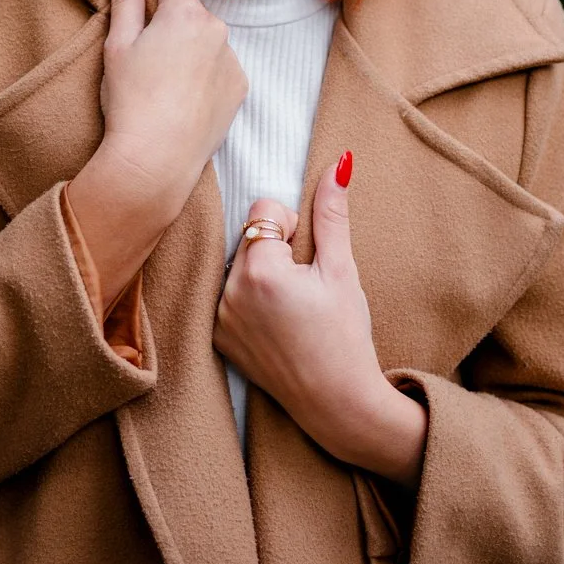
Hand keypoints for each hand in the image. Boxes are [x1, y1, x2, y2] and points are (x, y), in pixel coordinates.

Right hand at [66, 0, 247, 311]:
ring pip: (207, 41)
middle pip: (192, 12)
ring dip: (191, 52)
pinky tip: (183, 101)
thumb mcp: (117, 44)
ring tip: (165, 87)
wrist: (156, 159)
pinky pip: (221, 68)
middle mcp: (217, 29)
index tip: (143, 20)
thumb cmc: (130, 101)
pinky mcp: (241, 87)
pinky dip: (205, 77)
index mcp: (184, 12)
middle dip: (173, 26)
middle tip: (148, 61)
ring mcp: (233, 59)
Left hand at [213, 156, 427, 487]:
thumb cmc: (345, 335)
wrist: (337, 402)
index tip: (309, 258)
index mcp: (259, 270)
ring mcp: (219, 319)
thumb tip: (337, 161)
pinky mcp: (218, 339)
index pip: (264, 209)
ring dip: (262, 273)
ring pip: (239, 266)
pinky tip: (278, 324)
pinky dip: (250, 300)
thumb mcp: (342, 270)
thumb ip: (332, 213)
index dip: (293, 225)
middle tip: (305, 287)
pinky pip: (229, 297)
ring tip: (293, 308)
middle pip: (250, 236)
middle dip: (276, 249)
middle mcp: (229, 293)